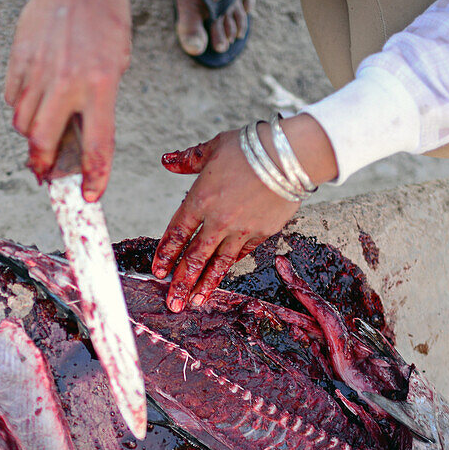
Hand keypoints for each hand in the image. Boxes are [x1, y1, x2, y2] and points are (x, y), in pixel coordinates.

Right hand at [4, 0, 130, 201]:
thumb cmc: (104, 20)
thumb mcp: (116, 64)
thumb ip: (99, 104)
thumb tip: (79, 141)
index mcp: (101, 85)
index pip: (96, 146)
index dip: (93, 178)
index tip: (88, 196)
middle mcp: (68, 82)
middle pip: (42, 143)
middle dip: (42, 166)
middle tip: (46, 172)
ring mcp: (39, 71)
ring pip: (22, 123)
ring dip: (31, 135)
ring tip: (42, 128)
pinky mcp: (19, 59)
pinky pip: (12, 97)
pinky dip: (20, 106)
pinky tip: (34, 96)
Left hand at [152, 114, 338, 311]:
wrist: (290, 155)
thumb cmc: (250, 146)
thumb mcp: (214, 147)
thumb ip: (188, 159)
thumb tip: (166, 161)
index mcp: (201, 199)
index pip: (177, 233)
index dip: (166, 254)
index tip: (158, 272)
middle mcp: (218, 220)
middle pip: (195, 257)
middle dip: (182, 283)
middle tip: (172, 304)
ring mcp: (241, 230)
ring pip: (219, 263)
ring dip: (205, 285)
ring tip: (195, 302)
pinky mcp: (262, 233)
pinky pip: (241, 253)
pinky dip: (229, 266)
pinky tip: (221, 277)